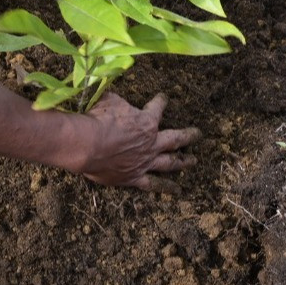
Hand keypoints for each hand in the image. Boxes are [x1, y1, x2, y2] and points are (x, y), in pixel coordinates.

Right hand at [75, 93, 198, 191]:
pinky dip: (165, 187)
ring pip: (170, 162)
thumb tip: (114, 94)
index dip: (161, 102)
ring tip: (193, 161)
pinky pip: (153, 184)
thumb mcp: (109, 100)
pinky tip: (176, 190)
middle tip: (198, 134)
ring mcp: (145, 162)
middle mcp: (151, 142)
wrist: (87, 144)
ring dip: (183, 162)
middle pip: (175, 138)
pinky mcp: (134, 177)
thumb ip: (117, 99)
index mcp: (146, 121)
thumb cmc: (98, 119)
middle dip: (188, 135)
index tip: (163, 98)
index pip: (157, 108)